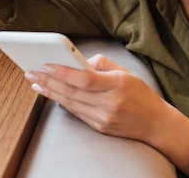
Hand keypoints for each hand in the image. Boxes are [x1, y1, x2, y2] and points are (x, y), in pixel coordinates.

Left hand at [25, 53, 188, 177]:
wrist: (156, 125)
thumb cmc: (141, 94)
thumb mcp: (127, 72)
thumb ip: (102, 64)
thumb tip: (78, 61)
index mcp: (118, 85)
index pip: (84, 79)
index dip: (62, 72)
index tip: (45, 64)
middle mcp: (109, 104)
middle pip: (72, 92)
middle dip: (49, 81)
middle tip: (31, 71)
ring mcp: (103, 118)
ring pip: (70, 103)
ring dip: (50, 92)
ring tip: (35, 82)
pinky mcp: (99, 127)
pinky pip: (76, 112)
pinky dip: (61, 102)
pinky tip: (51, 94)